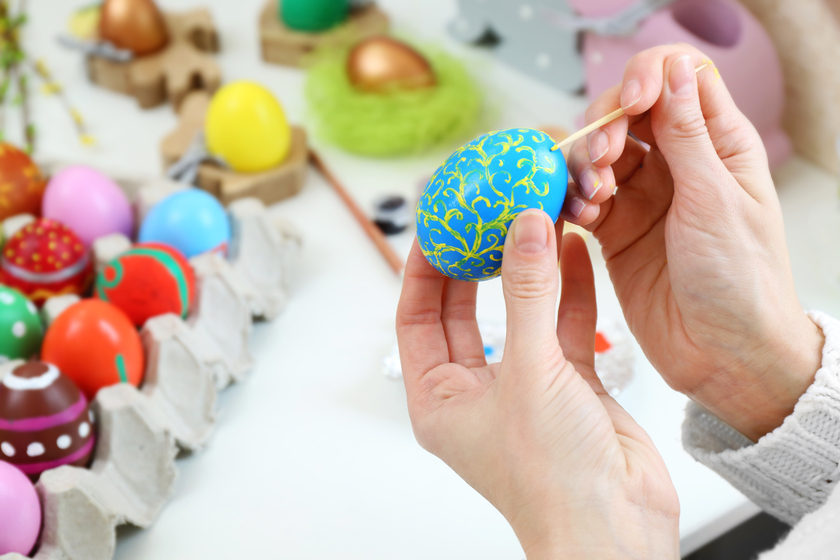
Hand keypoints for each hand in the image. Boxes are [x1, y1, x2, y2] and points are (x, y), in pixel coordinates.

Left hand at [397, 211, 679, 558]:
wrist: (618, 528)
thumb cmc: (553, 481)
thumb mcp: (530, 374)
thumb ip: (528, 295)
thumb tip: (524, 229)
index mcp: (439, 398)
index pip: (416, 318)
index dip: (423, 269)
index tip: (437, 225)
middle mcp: (478, 390)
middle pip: (465, 309)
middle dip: (475, 261)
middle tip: (484, 215)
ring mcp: (525, 386)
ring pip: (519, 313)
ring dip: (527, 269)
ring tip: (533, 219)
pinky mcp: (570, 385)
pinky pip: (563, 326)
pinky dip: (569, 289)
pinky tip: (573, 250)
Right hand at [562, 45, 823, 440]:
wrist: (724, 355)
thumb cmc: (741, 280)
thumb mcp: (716, 200)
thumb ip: (687, 136)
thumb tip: (673, 71)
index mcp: (718, 146)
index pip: (677, 81)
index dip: (646, 79)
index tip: (630, 104)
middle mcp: (677, 165)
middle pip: (626, 116)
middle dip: (605, 129)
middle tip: (603, 160)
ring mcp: (643, 199)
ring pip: (598, 157)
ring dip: (585, 167)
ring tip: (593, 196)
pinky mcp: (615, 231)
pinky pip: (582, 199)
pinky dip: (573, 200)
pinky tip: (580, 217)